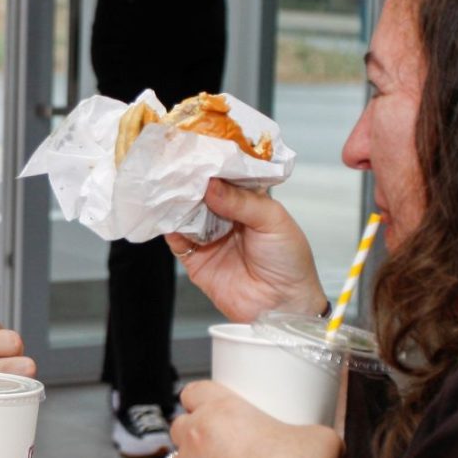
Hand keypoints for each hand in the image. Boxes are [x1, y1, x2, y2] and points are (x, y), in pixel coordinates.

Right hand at [165, 180, 328, 320]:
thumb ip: (242, 201)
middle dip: (190, 180)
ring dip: (177, 200)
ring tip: (169, 186)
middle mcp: (226, 216)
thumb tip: (210, 185)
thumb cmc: (290, 262)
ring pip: (186, 213)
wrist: (282, 307)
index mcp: (249, 202)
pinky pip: (176, 239)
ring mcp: (209, 237)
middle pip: (201, 192)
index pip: (226, 177)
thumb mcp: (274, 221)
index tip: (198, 150)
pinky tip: (167, 214)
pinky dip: (169, 226)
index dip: (213, 164)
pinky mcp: (194, 259)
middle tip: (177, 165)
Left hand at [167, 379, 341, 457]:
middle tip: (223, 443)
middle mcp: (196, 437)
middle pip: (180, 426)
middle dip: (196, 433)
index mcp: (221, 410)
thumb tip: (328, 444)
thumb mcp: (319, 439)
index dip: (202, 398)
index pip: (194, 391)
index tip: (213, 406)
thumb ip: (316, 434)